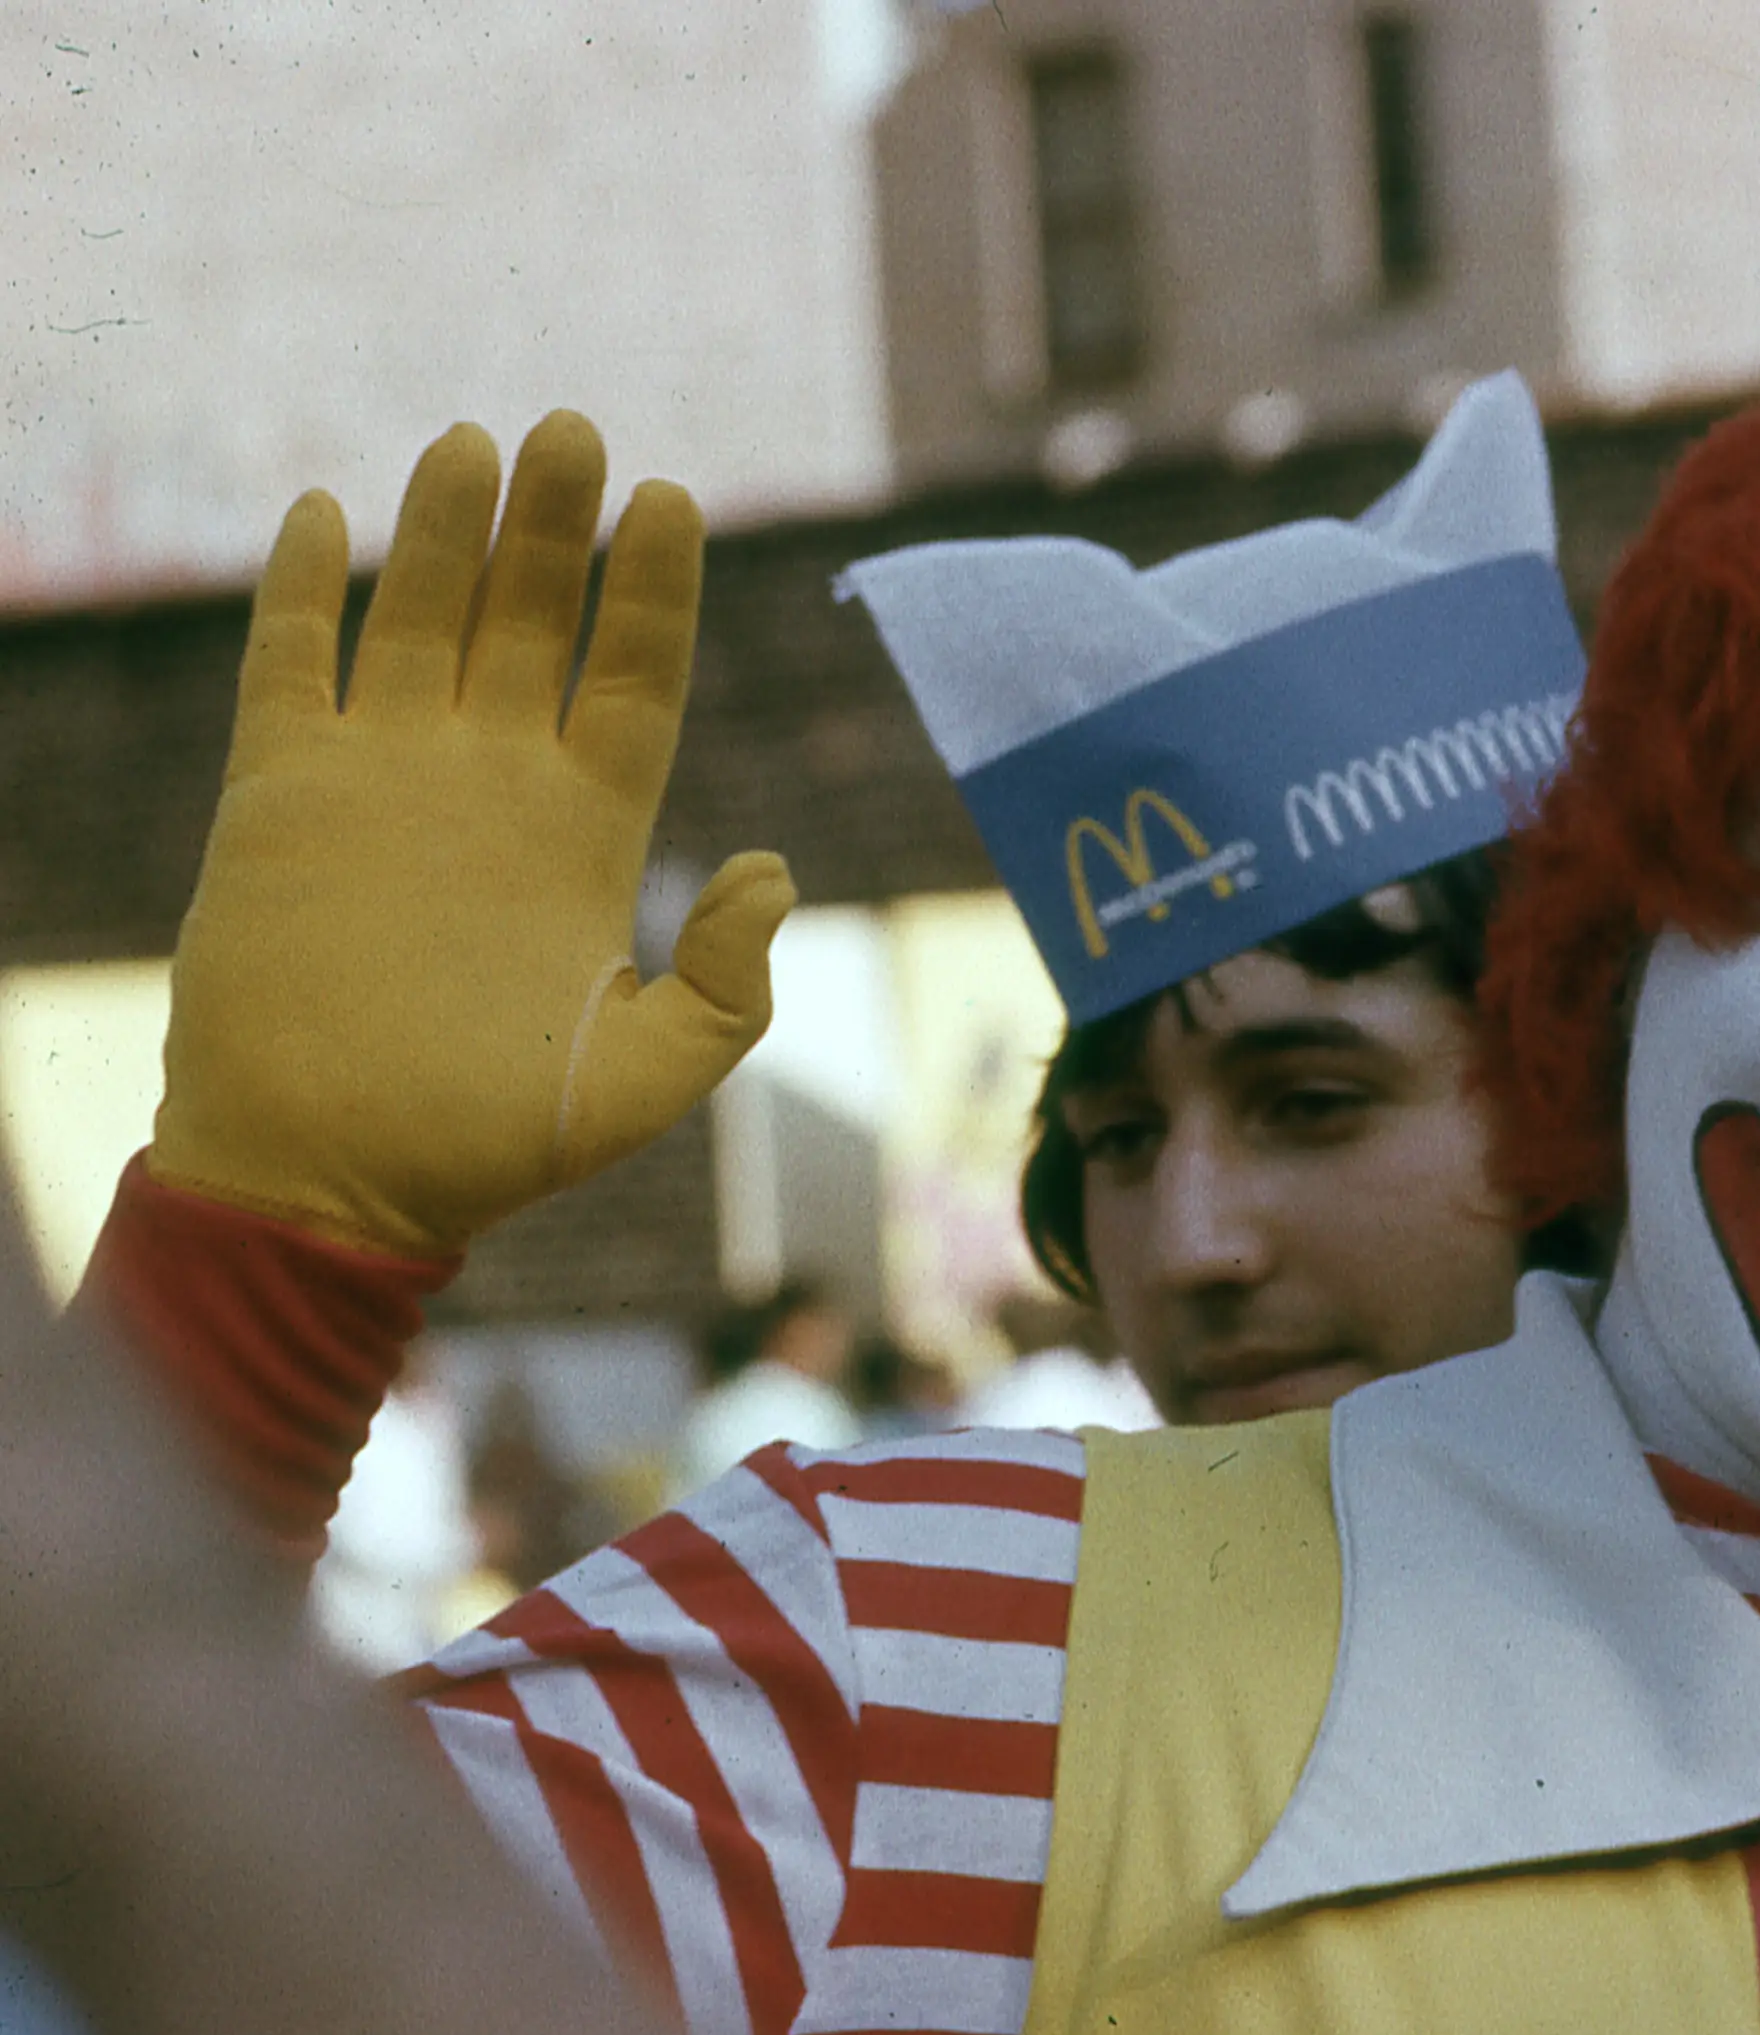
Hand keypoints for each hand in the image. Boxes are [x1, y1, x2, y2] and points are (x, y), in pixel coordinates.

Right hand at [148, 412, 789, 1257]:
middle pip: (533, 623)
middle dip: (554, 526)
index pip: (634, 678)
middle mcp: (493, 786)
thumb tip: (776, 870)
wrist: (335, 1180)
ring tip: (474, 440)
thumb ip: (728, 982)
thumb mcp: (649, 1075)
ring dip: (444, 531)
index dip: (651, 589)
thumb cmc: (494, 1144)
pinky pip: (291, 668)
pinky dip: (302, 591)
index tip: (672, 499)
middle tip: (574, 427)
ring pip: (419, 620)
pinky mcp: (281, 795)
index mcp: (589, 834)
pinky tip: (328, 513)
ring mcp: (386, 780)